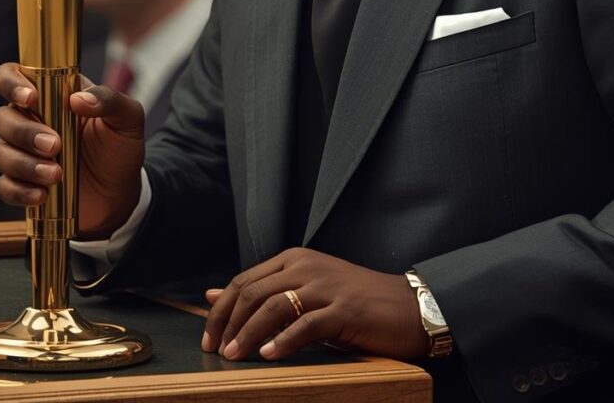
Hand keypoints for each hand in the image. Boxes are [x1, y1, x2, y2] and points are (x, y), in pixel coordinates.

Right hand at [0, 63, 144, 235]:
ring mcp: (22, 153)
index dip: (11, 83)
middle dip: (24, 132)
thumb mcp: (127, 118)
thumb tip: (78, 98)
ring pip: (0, 153)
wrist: (121, 193)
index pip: (11, 76)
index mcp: (50, 95)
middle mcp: (29, 120)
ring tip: (56, 174)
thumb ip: (109, 100)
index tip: (32, 98)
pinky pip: (4, 187)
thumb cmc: (119, 147)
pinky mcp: (21, 184)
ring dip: (25, 164)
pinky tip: (42, 195)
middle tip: (55, 145)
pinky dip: (20, 191)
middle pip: (2, 117)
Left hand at [201, 247, 428, 361]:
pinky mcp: (343, 309)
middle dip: (228, 322)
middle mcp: (306, 266)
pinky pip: (306, 324)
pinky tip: (269, 355)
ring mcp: (325, 286)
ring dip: (249, 333)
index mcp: (295, 258)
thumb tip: (211, 295)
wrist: (405, 305)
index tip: (208, 335)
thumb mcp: (304, 290)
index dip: (221, 308)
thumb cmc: (353, 300)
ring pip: (274, 305)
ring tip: (235, 356)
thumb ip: (262, 291)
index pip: (245, 279)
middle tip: (215, 349)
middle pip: (253, 291)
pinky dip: (283, 341)